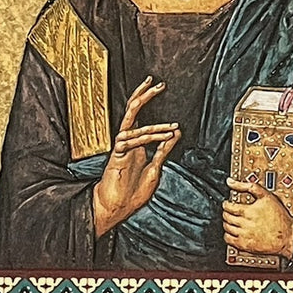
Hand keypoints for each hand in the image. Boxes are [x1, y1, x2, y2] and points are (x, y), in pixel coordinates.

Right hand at [93, 76, 180, 236]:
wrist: (116, 208)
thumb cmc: (132, 191)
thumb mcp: (155, 168)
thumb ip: (164, 150)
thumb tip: (176, 133)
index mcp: (137, 142)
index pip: (139, 114)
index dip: (147, 98)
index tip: (158, 86)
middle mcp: (128, 141)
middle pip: (132, 111)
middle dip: (144, 96)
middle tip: (156, 84)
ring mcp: (122, 147)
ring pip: (135, 126)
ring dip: (156, 127)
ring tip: (172, 128)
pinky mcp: (117, 156)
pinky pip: (129, 141)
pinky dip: (146, 138)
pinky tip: (161, 139)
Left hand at [222, 177, 292, 259]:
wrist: (287, 235)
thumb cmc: (279, 216)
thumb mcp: (266, 195)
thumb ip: (248, 186)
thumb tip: (231, 181)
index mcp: (248, 211)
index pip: (228, 207)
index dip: (226, 204)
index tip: (227, 203)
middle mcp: (245, 224)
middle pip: (226, 217)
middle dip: (226, 212)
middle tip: (229, 211)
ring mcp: (244, 235)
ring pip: (226, 228)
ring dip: (226, 223)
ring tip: (231, 220)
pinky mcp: (245, 246)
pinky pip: (229, 240)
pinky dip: (227, 235)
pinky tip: (232, 231)